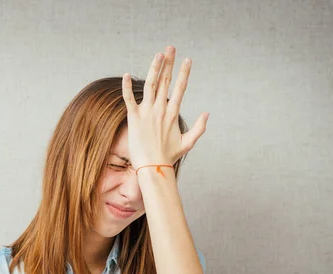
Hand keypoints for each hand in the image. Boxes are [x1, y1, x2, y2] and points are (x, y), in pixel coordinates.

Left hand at [121, 45, 209, 170]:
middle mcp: (161, 110)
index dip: (184, 73)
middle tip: (170, 48)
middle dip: (169, 63)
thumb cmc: (169, 157)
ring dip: (154, 68)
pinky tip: (126, 74)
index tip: (187, 60)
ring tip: (158, 54)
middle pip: (165, 81)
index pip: (180, 88)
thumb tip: (207, 113)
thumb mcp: (188, 143)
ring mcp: (147, 113)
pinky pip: (129, 99)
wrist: (153, 167)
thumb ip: (199, 128)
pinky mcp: (134, 118)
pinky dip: (126, 87)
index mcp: (172, 114)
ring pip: (150, 85)